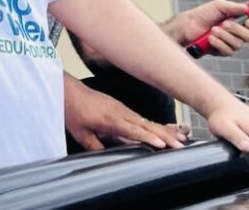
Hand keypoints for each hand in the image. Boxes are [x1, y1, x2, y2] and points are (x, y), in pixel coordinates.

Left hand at [65, 77, 187, 150]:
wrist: (67, 90)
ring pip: (145, 121)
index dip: (148, 138)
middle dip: (165, 135)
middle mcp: (120, 112)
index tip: (163, 145)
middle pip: (146, 124)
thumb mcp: (81, 134)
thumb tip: (107, 158)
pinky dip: (154, 124)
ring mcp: (121, 108)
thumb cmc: (73, 111)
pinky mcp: (120, 107)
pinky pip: (140, 117)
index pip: (133, 130)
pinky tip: (164, 130)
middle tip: (181, 144)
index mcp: (110, 119)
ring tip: (180, 138)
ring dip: (163, 130)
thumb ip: (95, 147)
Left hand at [172, 0, 248, 55]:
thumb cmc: (203, 14)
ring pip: (238, 44)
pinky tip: (210, 38)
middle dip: (237, 30)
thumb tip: (248, 8)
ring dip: (224, 36)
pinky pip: (228, 51)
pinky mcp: (222, 52)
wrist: (188, 25)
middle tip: (224, 23)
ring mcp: (231, 44)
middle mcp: (238, 34)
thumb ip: (234, 7)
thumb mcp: (219, 6)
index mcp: (240, 21)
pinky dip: (219, 43)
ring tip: (213, 29)